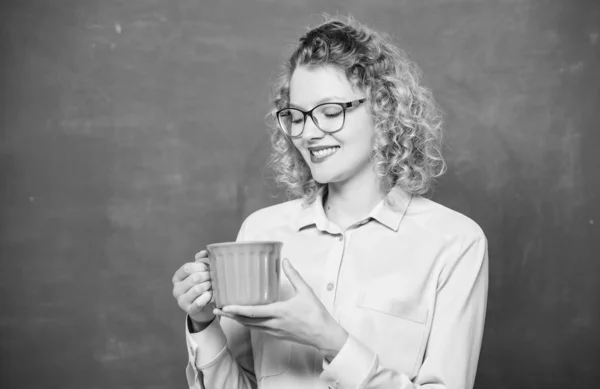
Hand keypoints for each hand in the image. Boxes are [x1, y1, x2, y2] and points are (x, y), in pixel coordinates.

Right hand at [172, 250, 214, 328]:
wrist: (203, 307)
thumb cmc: (201, 286)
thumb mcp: (199, 272)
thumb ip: (201, 261)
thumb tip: (205, 251)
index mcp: (177, 278)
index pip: (187, 268)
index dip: (201, 266)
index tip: (209, 267)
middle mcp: (176, 289)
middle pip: (194, 278)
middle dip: (207, 276)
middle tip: (215, 277)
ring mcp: (181, 301)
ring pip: (197, 289)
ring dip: (209, 286)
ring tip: (214, 285)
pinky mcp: (189, 310)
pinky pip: (199, 302)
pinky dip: (207, 297)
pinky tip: (211, 295)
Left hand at [214, 258, 347, 359]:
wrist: (324, 335)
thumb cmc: (316, 314)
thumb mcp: (306, 292)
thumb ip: (294, 275)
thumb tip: (286, 261)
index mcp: (279, 312)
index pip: (253, 312)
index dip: (237, 309)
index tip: (225, 306)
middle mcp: (273, 324)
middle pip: (246, 321)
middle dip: (230, 315)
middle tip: (217, 309)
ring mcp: (274, 331)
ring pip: (251, 327)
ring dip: (237, 320)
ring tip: (226, 313)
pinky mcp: (277, 335)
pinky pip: (258, 329)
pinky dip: (248, 323)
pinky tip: (245, 318)